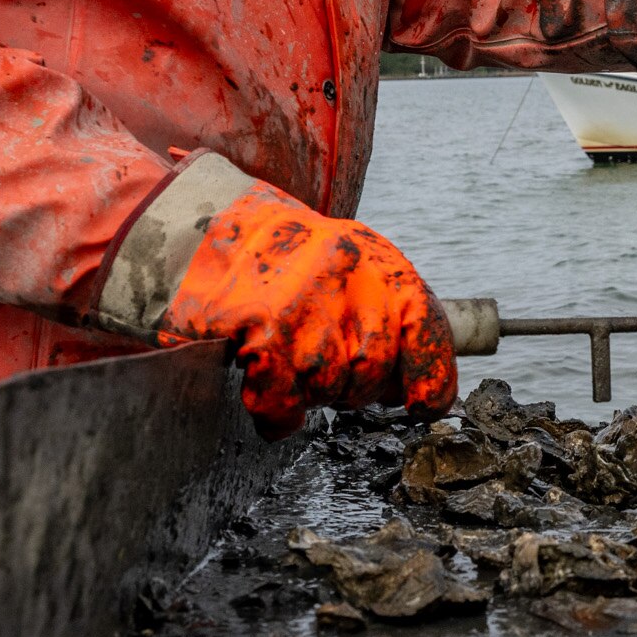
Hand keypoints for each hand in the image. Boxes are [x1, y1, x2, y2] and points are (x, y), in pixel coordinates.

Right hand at [157, 182, 456, 434]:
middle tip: (323, 371)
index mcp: (379, 263)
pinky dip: (277, 411)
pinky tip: (267, 395)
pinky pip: (282, 400)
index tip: (421, 405)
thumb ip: (387, 316)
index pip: (427, 333)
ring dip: (310, 393)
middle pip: (373, 371)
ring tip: (289, 367)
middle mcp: (348, 277)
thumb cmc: (285, 257)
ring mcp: (303, 302)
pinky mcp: (256, 326)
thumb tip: (413, 391)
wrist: (207, 225)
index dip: (429, 380)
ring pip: (328, 387)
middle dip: (353, 387)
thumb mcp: (353, 265)